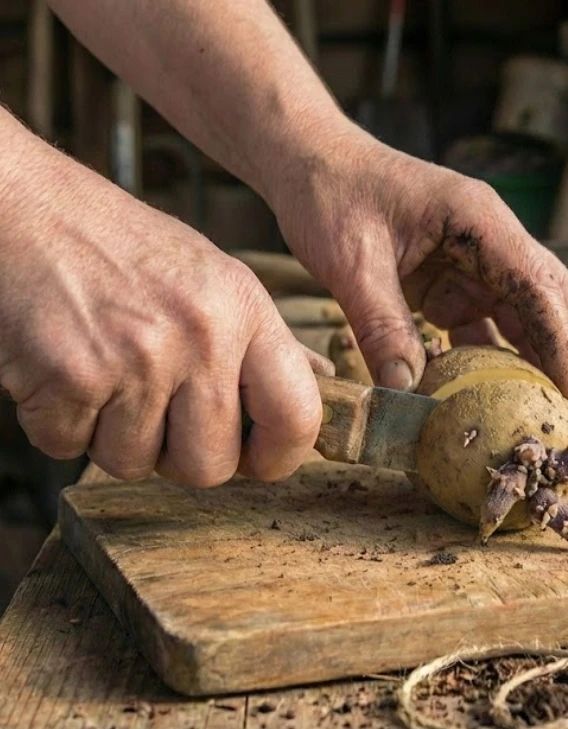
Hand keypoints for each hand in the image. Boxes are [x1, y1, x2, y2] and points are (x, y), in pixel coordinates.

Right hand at [0, 137, 329, 485]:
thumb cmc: (117, 245)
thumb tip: (321, 382)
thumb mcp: (212, 276)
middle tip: (159, 416)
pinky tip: (63, 370)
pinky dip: (59, 423)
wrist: (20, 207)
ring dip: (112, 437)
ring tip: (105, 375)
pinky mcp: (67, 378)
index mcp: (243, 309)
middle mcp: (198, 336)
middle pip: (209, 465)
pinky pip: (68, 448)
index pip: (297, 415)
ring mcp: (133, 360)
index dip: (280, 456)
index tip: (259, 460)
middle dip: (179, 457)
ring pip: (133, 464)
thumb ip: (262, 339)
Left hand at [271, 135, 567, 412]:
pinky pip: (490, 325)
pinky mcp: (456, 281)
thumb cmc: (331, 193)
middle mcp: (491, 239)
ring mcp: (477, 260)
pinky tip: (499, 399)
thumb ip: (381, 325)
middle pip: (552, 301)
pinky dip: (498, 361)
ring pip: (529, 315)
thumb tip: (404, 391)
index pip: (540, 287)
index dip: (563, 345)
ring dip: (542, 361)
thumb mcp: (351, 262)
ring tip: (549, 415)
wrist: (309, 162)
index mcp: (479, 220)